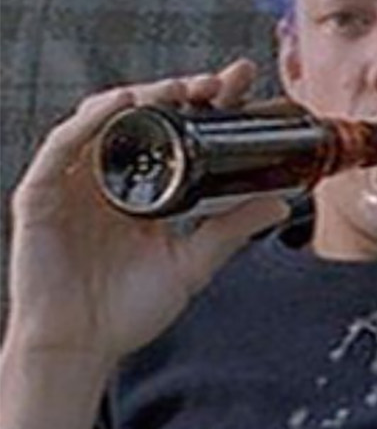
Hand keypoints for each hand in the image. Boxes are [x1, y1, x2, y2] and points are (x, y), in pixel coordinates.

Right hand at [2, 60, 289, 428]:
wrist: (81, 347)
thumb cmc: (127, 310)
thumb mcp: (192, 264)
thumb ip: (231, 230)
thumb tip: (282, 202)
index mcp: (144, 189)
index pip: (176, 131)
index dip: (206, 102)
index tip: (242, 81)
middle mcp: (108, 177)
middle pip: (143, 116)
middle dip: (180, 91)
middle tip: (218, 82)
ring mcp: (74, 183)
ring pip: (104, 119)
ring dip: (142, 96)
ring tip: (180, 88)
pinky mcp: (41, 195)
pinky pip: (62, 146)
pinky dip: (91, 120)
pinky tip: (122, 105)